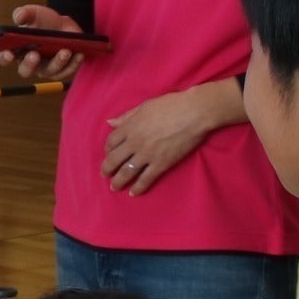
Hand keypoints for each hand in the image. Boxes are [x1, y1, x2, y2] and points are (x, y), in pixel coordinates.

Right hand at [0, 2, 85, 82]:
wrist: (64, 25)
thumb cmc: (44, 21)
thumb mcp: (34, 13)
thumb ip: (24, 13)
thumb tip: (18, 18)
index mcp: (17, 50)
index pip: (5, 58)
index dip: (5, 57)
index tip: (8, 53)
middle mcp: (30, 63)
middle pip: (25, 70)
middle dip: (29, 64)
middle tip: (35, 55)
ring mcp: (46, 69)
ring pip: (49, 71)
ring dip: (57, 62)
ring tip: (65, 51)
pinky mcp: (62, 72)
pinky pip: (68, 71)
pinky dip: (74, 63)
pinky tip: (78, 54)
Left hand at [101, 81, 244, 195]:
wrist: (194, 113)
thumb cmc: (171, 104)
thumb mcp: (145, 106)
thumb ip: (127, 116)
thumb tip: (110, 122)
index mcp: (130, 126)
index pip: (111, 142)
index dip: (107, 150)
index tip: (108, 154)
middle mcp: (134, 142)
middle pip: (114, 159)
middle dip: (107, 169)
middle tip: (105, 175)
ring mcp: (147, 154)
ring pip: (127, 172)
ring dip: (119, 181)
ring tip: (114, 187)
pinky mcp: (161, 164)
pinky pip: (146, 179)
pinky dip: (138, 187)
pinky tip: (134, 193)